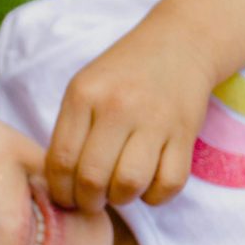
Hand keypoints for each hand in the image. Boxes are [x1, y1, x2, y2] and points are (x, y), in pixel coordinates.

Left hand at [43, 19, 216, 211]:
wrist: (180, 43)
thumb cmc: (123, 75)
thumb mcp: (85, 89)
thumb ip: (69, 131)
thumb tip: (59, 186)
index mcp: (84, 95)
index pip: (60, 161)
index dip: (60, 191)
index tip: (66, 197)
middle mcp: (118, 106)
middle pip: (92, 178)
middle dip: (87, 202)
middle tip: (91, 200)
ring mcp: (154, 120)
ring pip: (129, 184)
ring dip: (121, 199)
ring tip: (119, 190)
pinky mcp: (185, 133)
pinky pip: (168, 184)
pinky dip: (155, 196)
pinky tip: (148, 184)